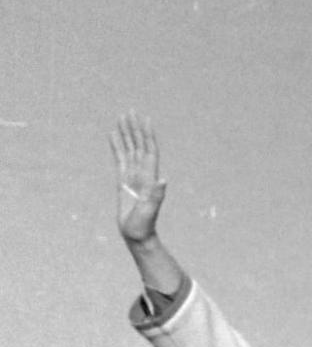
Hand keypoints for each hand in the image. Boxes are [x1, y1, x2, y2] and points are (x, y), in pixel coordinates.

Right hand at [110, 111, 166, 242]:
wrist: (137, 235)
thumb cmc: (144, 225)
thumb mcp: (150, 211)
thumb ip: (157, 196)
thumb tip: (164, 180)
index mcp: (150, 177)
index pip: (149, 150)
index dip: (148, 135)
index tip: (145, 119)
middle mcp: (142, 173)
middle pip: (139, 145)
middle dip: (135, 128)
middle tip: (130, 111)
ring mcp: (132, 176)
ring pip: (129, 149)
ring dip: (126, 134)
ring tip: (121, 117)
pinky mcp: (123, 181)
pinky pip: (119, 159)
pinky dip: (116, 146)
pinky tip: (113, 135)